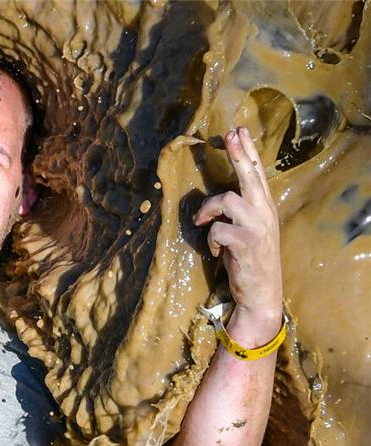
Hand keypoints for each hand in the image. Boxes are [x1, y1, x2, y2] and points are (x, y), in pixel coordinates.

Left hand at [193, 127, 282, 329]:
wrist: (260, 292)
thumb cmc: (248, 261)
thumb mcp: (247, 231)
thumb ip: (238, 213)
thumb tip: (217, 199)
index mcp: (265, 207)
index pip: (256, 173)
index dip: (247, 151)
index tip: (238, 130)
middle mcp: (264, 212)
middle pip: (249, 175)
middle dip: (238, 153)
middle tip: (229, 134)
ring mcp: (257, 225)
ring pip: (226, 200)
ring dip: (207, 211)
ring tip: (202, 224)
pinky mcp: (245, 241)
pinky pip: (216, 230)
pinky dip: (210, 240)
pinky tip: (216, 252)